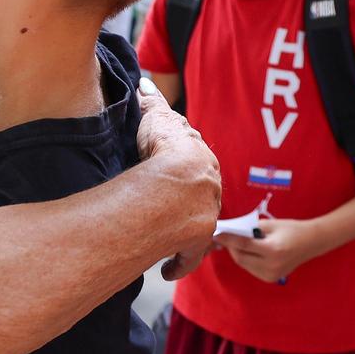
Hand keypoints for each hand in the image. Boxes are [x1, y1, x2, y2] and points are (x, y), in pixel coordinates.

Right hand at [135, 79, 220, 279]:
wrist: (176, 175)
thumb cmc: (165, 144)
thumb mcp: (155, 117)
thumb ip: (150, 101)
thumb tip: (144, 82)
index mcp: (203, 162)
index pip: (200, 171)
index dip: (187, 176)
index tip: (178, 181)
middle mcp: (210, 191)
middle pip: (203, 200)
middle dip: (191, 205)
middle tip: (172, 211)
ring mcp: (204, 217)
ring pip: (198, 228)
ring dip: (185, 234)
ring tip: (167, 239)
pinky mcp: (195, 240)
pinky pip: (188, 256)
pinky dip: (178, 265)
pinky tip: (166, 271)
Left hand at [218, 218, 326, 282]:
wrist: (311, 243)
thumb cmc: (290, 229)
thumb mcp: (269, 225)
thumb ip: (249, 230)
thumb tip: (229, 233)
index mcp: (273, 250)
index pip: (243, 245)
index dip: (227, 239)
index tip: (215, 233)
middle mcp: (272, 265)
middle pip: (240, 257)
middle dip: (230, 246)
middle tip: (224, 236)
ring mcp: (271, 275)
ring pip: (243, 264)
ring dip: (237, 253)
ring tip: (238, 242)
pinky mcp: (270, 278)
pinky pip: (250, 268)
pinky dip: (246, 259)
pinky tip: (250, 251)